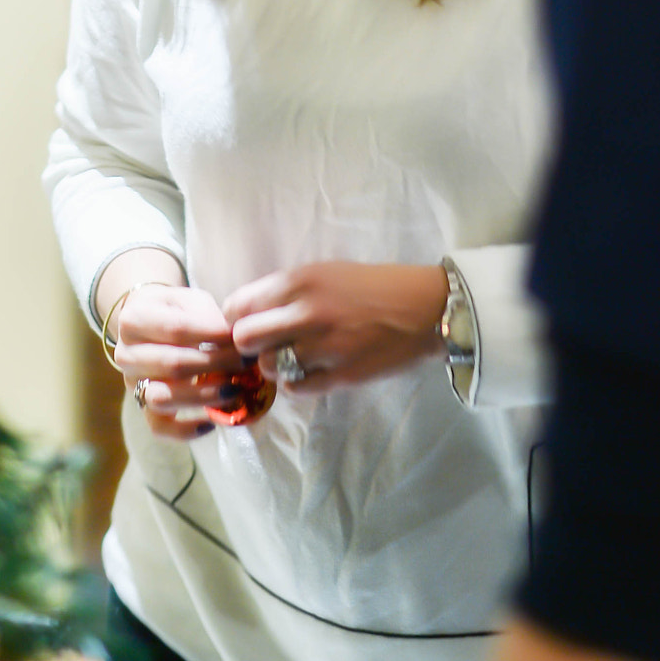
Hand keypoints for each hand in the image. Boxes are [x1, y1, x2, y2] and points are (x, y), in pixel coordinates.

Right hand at [114, 281, 239, 439]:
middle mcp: (125, 354)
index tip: (239, 337)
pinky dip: (186, 430)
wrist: (150, 325)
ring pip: (161, 398)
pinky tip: (212, 420)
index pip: (176, 329)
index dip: (212, 335)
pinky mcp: (141, 408)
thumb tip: (231, 339)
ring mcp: (131, 383)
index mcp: (133, 319)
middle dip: (216, 365)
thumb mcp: (189, 299)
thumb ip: (207, 315)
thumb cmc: (175, 310)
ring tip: (233, 390)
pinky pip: (159, 428)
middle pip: (172, 364)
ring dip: (202, 397)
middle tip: (246, 363)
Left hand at [222, 261, 448, 391]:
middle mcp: (306, 312)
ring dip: (272, 365)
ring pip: (267, 366)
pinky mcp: (340, 375)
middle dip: (247, 345)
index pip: (238, 304)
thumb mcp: (324, 273)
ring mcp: (323, 346)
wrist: (424, 308)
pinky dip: (296, 383)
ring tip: (290, 358)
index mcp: (300, 281)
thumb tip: (247, 312)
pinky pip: (296, 388)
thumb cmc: (372, 286)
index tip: (243, 323)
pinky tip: (309, 371)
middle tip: (262, 345)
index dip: (235, 318)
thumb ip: (286, 290)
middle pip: (244, 338)